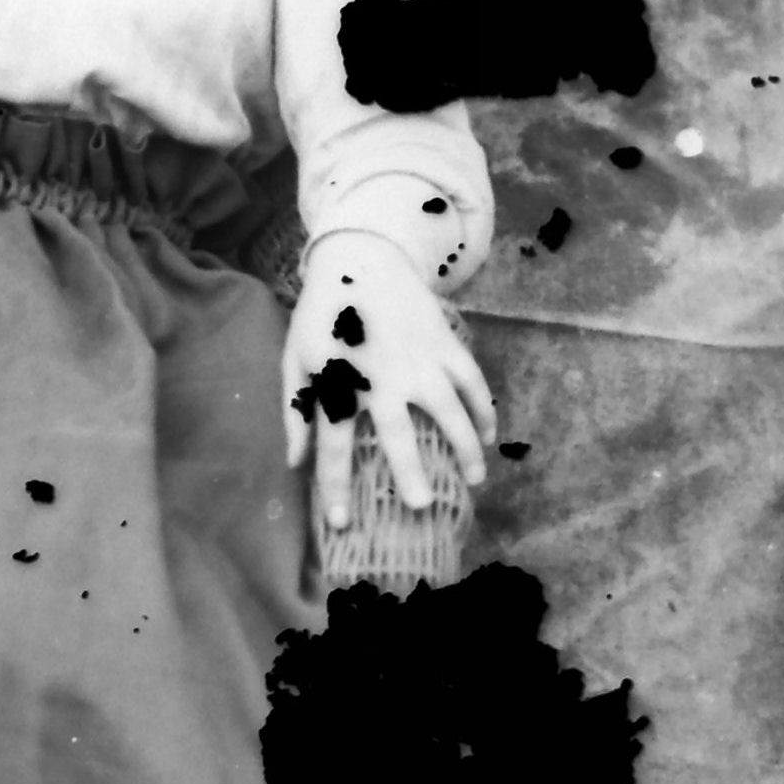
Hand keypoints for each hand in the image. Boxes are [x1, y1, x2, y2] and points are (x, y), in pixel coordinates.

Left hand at [282, 235, 495, 529]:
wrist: (361, 259)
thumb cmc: (323, 316)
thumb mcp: (295, 360)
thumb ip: (295, 412)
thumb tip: (293, 463)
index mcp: (339, 383)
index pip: (333, 448)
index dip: (335, 488)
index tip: (341, 524)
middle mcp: (382, 377)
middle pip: (398, 435)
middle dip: (410, 473)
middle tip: (422, 505)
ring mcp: (419, 360)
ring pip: (451, 412)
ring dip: (466, 448)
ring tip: (476, 480)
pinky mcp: (446, 344)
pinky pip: (473, 383)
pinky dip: (485, 410)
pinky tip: (490, 435)